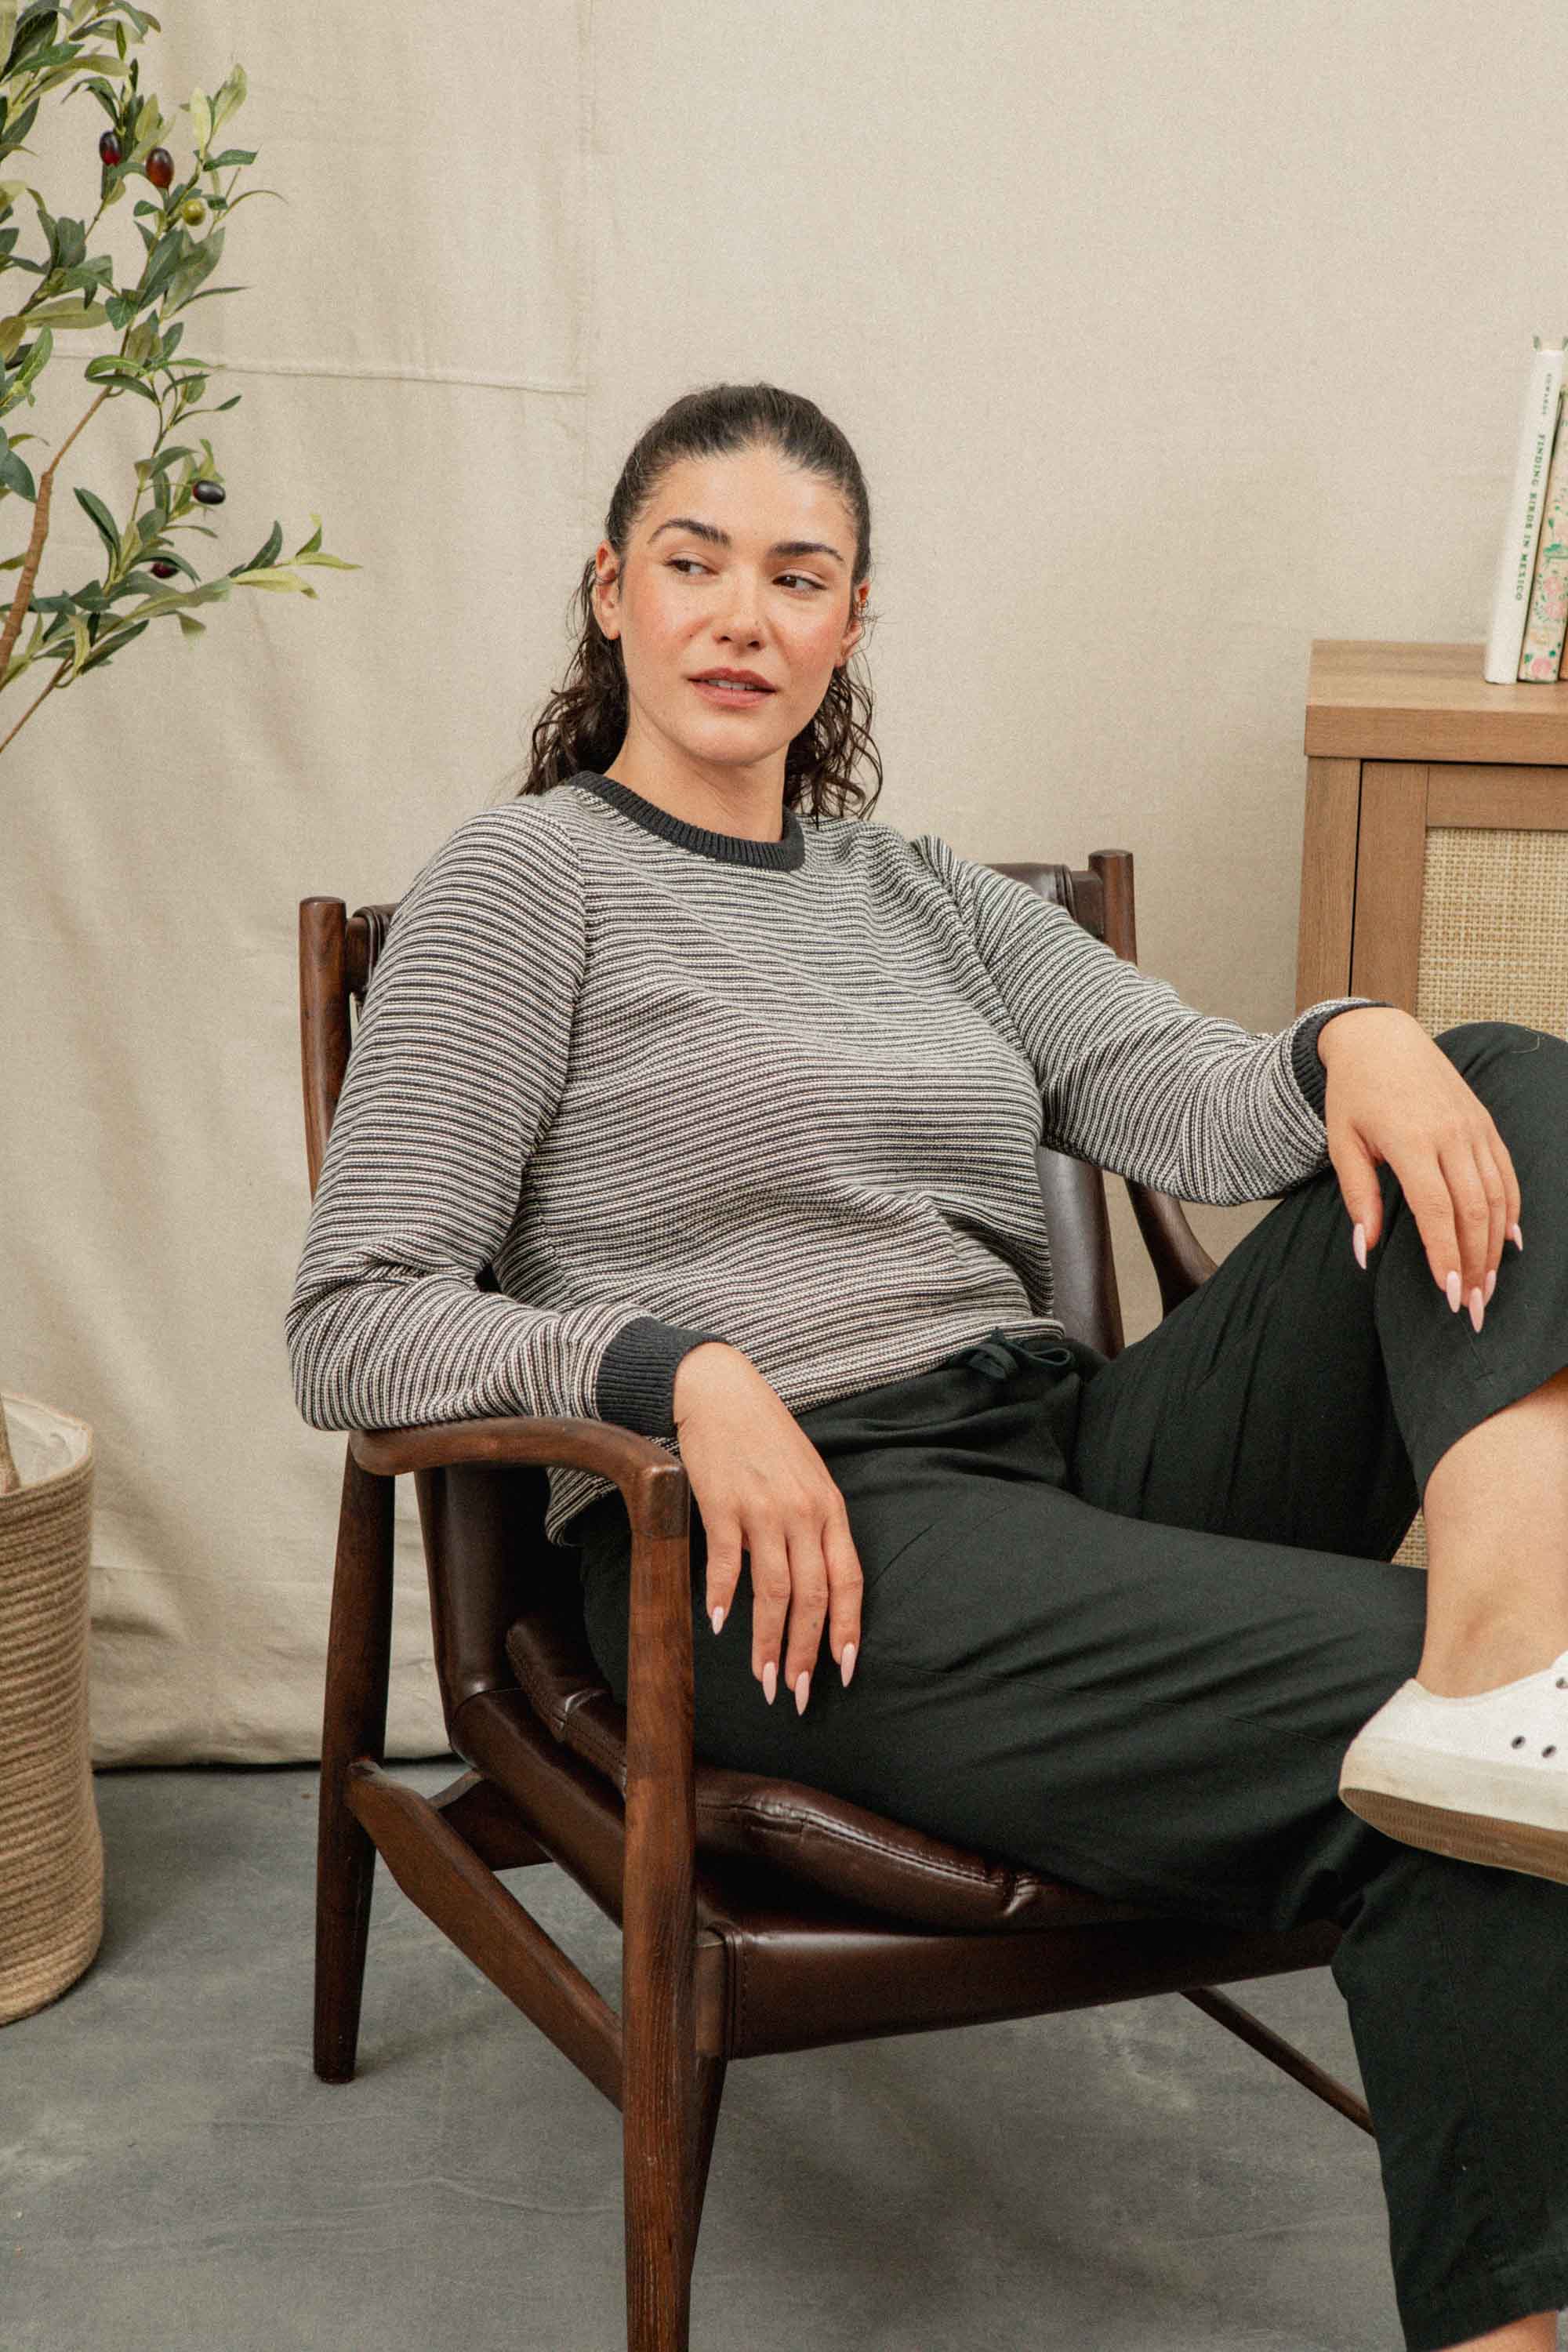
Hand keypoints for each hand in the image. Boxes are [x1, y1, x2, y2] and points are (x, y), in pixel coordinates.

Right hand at [672, 1342, 863, 1711]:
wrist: (722, 1393)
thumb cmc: (767, 1438)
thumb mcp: (809, 1478)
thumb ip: (816, 1528)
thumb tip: (816, 1587)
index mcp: (830, 1509)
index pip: (848, 1581)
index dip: (847, 1630)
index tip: (843, 1671)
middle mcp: (803, 1513)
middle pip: (812, 1597)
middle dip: (805, 1652)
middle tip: (794, 1694)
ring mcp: (763, 1510)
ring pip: (772, 1591)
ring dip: (767, 1641)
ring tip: (761, 1677)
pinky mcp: (723, 1505)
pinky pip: (725, 1563)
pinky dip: (721, 1597)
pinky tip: (718, 1625)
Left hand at [1320, 1008, 1523, 1325]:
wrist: (1380, 1039)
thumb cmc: (1354, 1094)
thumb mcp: (1342, 1142)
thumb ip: (1357, 1196)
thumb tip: (1364, 1249)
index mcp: (1411, 1140)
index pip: (1437, 1210)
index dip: (1445, 1255)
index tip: (1448, 1293)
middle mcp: (1450, 1135)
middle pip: (1474, 1211)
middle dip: (1476, 1263)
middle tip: (1473, 1305)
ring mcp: (1473, 1128)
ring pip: (1497, 1196)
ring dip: (1495, 1246)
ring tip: (1488, 1285)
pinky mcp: (1484, 1124)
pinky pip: (1506, 1173)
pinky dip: (1511, 1210)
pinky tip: (1509, 1242)